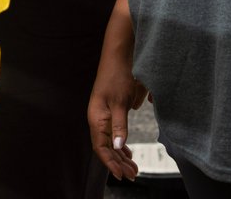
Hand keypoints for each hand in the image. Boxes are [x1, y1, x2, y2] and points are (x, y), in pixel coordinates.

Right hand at [88, 51, 146, 181]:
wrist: (118, 54)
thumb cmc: (118, 76)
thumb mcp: (121, 102)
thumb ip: (119, 126)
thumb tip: (119, 147)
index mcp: (96, 117)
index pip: (101, 148)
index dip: (111, 163)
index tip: (122, 175)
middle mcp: (97, 118)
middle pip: (106, 147)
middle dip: (118, 162)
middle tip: (133, 174)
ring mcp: (103, 114)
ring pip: (111, 141)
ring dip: (121, 155)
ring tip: (133, 168)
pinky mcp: (110, 110)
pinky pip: (114, 133)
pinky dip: (121, 144)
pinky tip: (128, 152)